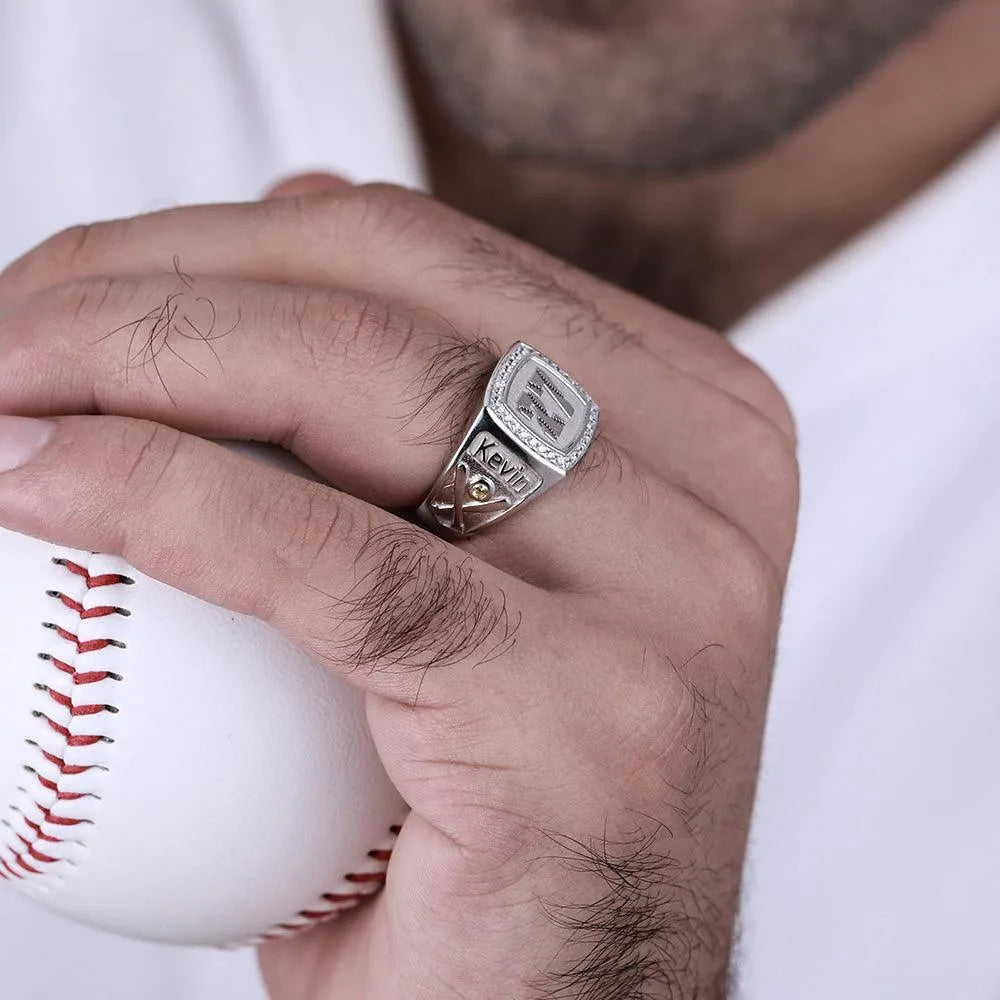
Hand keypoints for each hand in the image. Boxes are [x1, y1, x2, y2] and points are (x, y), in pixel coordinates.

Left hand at [0, 181, 796, 997]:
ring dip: (142, 364)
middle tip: (9, 334)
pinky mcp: (596, 715)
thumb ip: (413, 392)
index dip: (225, 243)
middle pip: (401, 293)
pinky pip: (346, 566)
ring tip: (5, 396)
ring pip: (378, 388)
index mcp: (697, 422)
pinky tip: (41, 489)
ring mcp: (677, 596)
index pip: (435, 254)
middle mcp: (710, 488)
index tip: (80, 292)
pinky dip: (165, 504)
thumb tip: (297, 201)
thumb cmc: (494, 791)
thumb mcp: (472, 554)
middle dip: (165, 282)